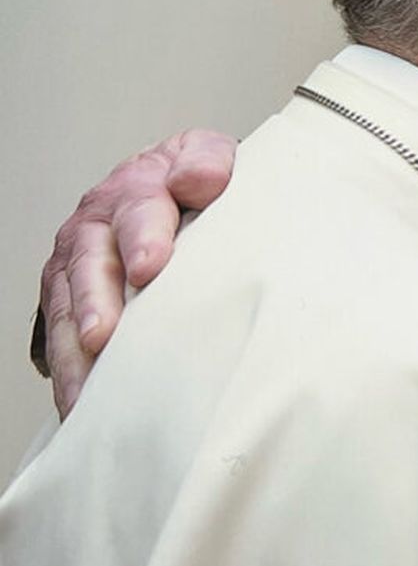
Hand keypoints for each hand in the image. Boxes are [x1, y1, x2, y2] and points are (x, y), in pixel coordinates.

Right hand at [37, 129, 235, 415]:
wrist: (178, 185)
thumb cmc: (199, 181)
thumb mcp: (208, 156)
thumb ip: (207, 162)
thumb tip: (200, 179)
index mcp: (137, 186)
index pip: (140, 210)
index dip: (144, 238)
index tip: (151, 268)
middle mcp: (97, 225)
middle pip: (91, 265)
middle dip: (94, 302)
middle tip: (101, 336)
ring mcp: (78, 264)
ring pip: (66, 308)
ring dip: (74, 352)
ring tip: (85, 393)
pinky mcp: (70, 300)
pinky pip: (60, 339)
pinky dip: (71, 375)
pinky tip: (81, 409)